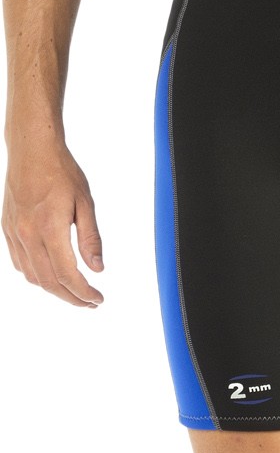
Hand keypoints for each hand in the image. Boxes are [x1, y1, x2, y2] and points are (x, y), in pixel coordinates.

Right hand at [2, 137, 104, 306]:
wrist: (31, 150)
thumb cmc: (61, 171)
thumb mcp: (85, 202)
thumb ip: (90, 238)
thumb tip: (97, 268)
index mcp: (50, 228)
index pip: (67, 274)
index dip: (84, 292)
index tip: (97, 298)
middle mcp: (28, 235)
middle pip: (49, 282)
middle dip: (71, 298)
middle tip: (89, 302)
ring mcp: (14, 233)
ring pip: (32, 276)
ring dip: (53, 289)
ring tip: (73, 291)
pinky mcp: (7, 229)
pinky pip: (19, 262)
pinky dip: (35, 275)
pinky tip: (49, 274)